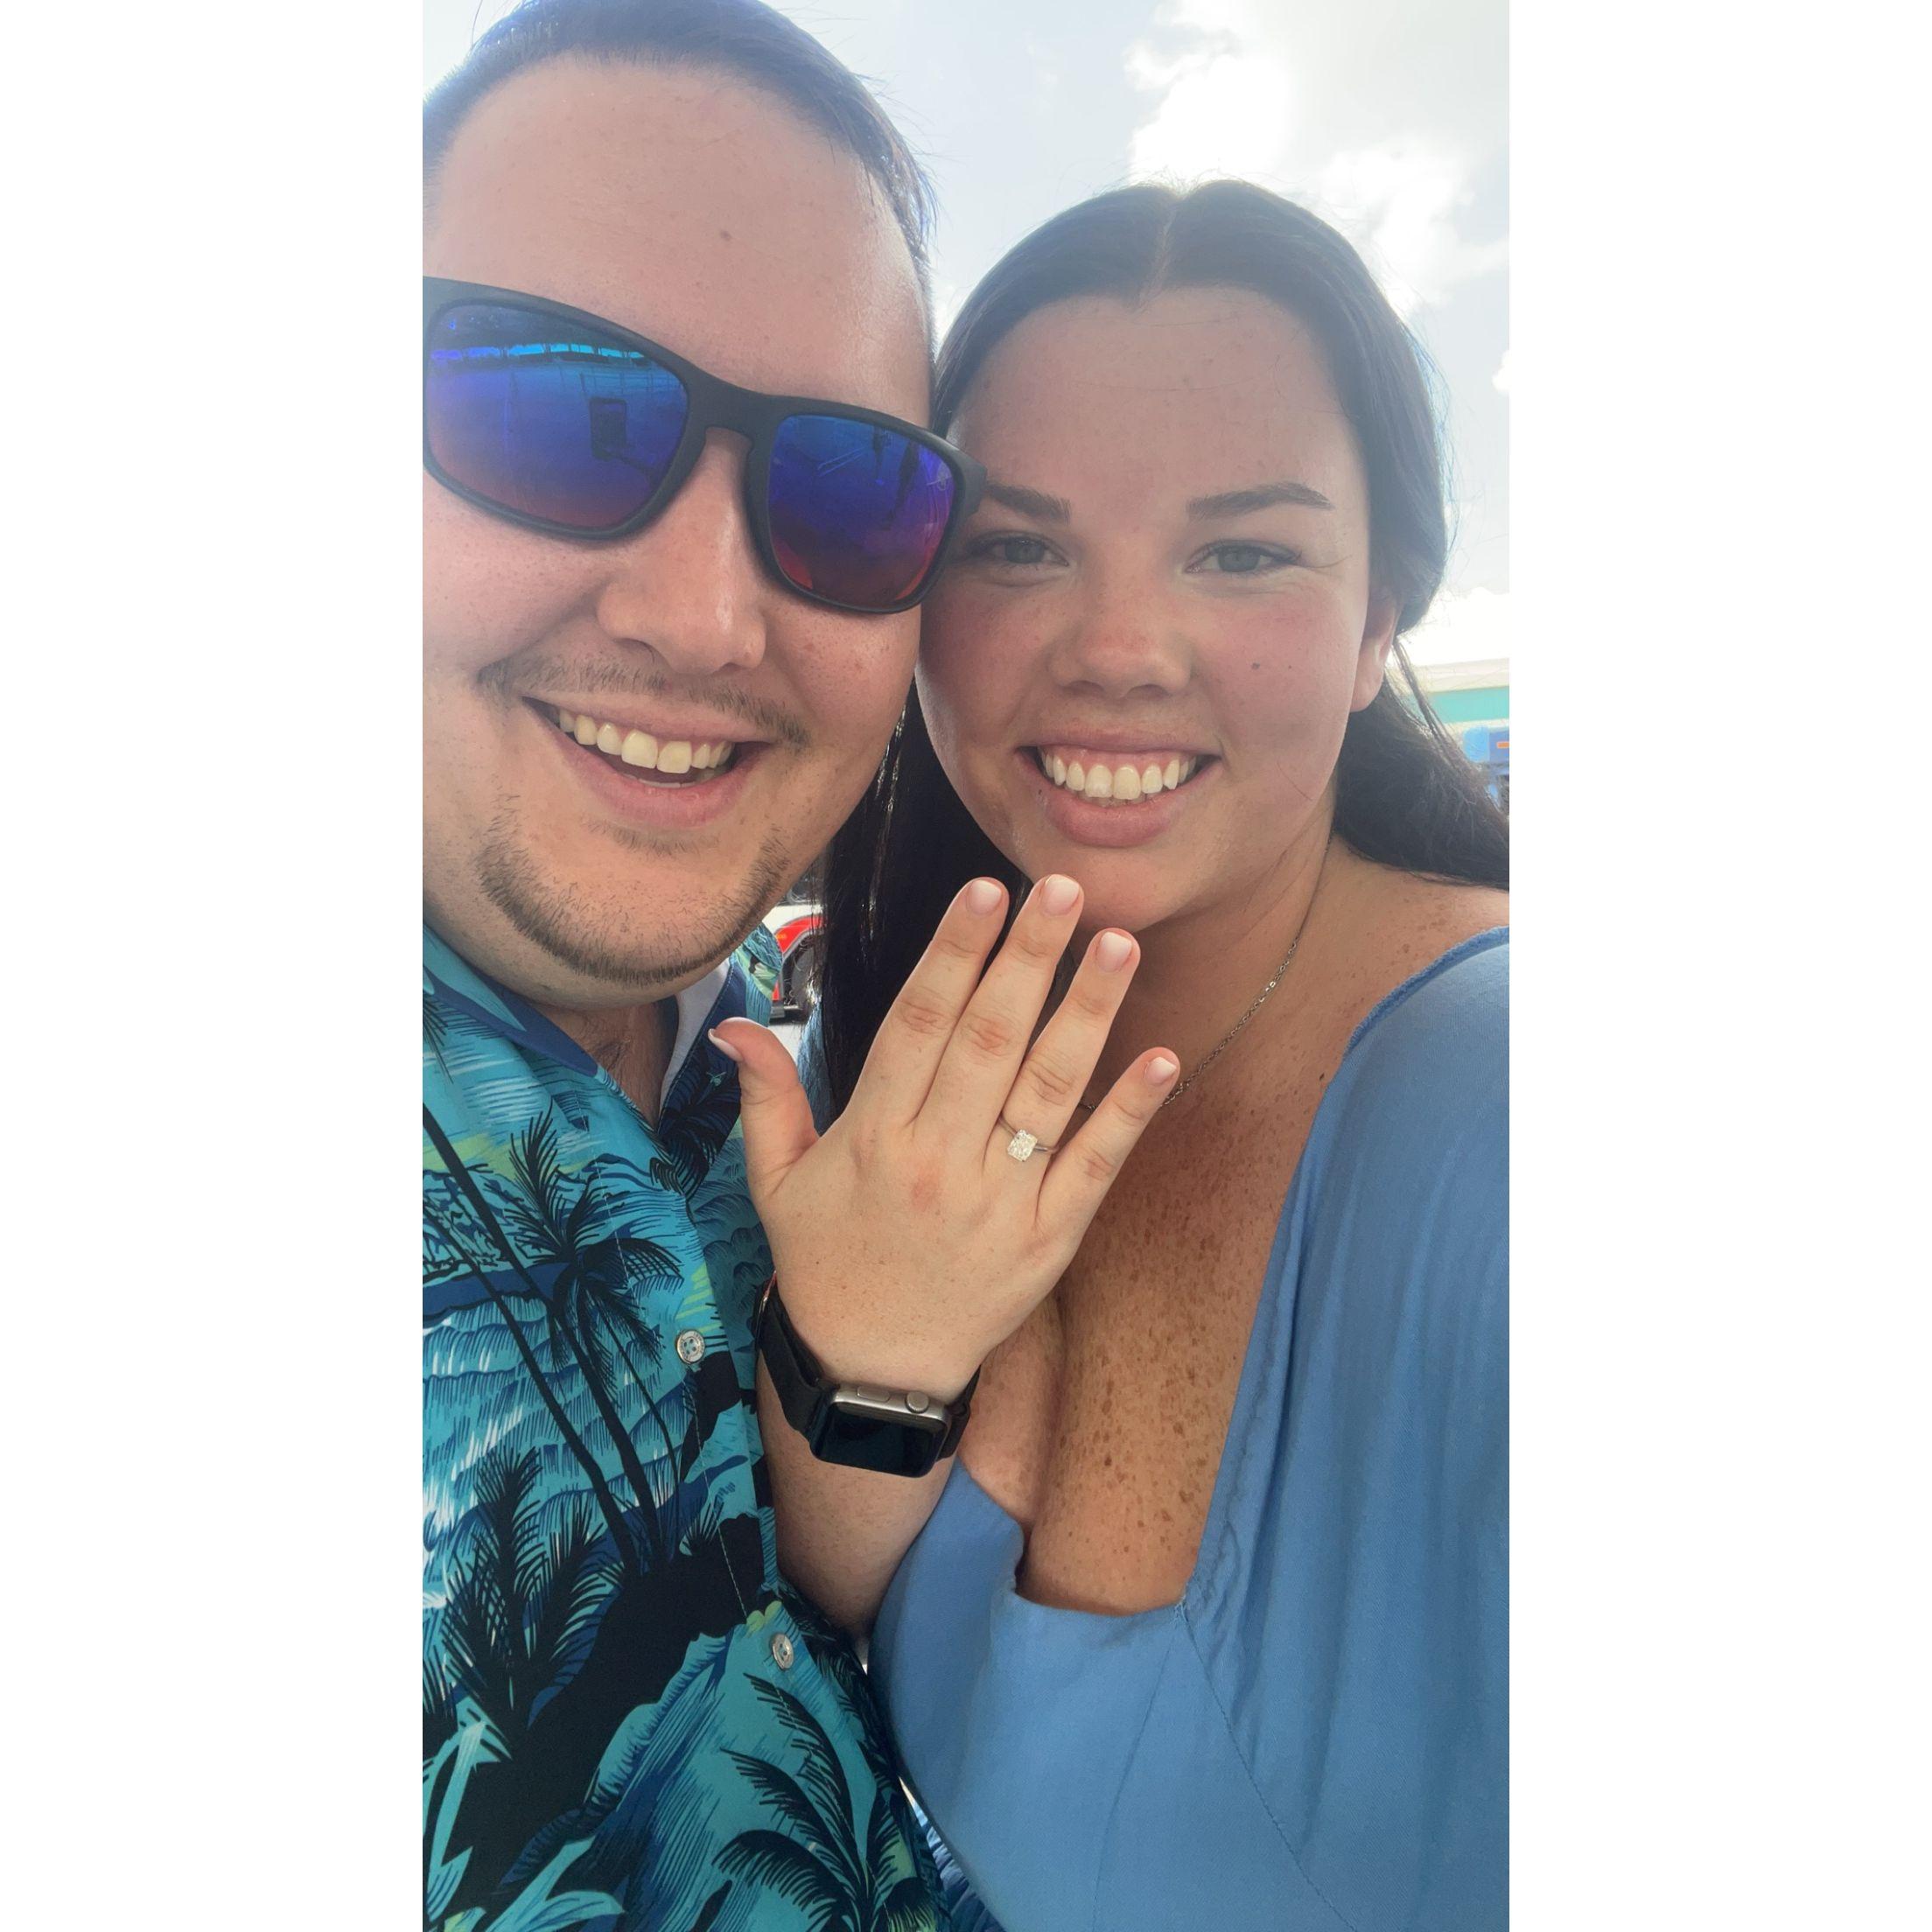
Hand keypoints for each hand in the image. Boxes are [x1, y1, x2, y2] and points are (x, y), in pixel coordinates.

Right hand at [711, 874, 1177, 1399]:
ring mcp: (1000, 1201)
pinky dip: (1130, 1112)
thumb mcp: (776, 1182)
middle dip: (1027, 960)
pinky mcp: (1050, 1238)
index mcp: (873, 1137)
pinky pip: (1095, 1166)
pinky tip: (1162, 1056)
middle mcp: (938, 1162)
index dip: (952, 954)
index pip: (918, 1025)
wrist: (874, 1372)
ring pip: (1048, 1093)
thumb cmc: (825, 1260)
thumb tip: (733, 1022)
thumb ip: (766, 1096)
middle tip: (1063, 887)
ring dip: (1087, 1014)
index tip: (983, 890)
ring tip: (1118, 944)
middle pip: (988, 1042)